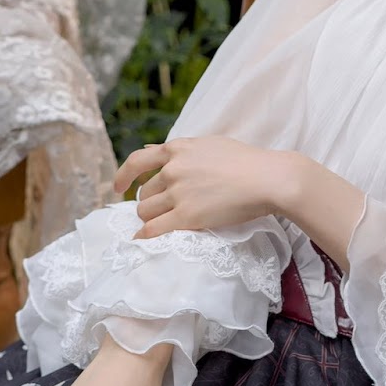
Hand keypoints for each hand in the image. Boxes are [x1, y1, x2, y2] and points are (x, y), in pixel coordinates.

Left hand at [114, 137, 299, 239]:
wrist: (268, 179)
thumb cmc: (247, 161)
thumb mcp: (210, 144)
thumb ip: (182, 150)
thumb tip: (155, 150)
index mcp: (177, 149)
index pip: (137, 160)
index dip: (123, 175)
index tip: (118, 187)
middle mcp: (173, 169)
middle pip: (145, 193)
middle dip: (149, 204)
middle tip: (160, 213)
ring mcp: (178, 193)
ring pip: (146, 211)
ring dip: (150, 220)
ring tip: (163, 225)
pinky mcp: (186, 216)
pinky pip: (154, 229)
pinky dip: (144, 236)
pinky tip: (141, 241)